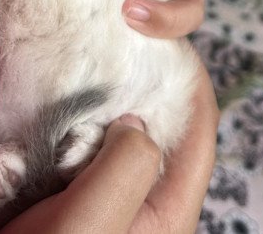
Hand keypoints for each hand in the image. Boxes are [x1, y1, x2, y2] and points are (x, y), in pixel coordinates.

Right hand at [0, 62, 218, 233]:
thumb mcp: (94, 221)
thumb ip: (128, 166)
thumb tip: (133, 121)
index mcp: (167, 212)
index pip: (199, 136)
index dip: (193, 87)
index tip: (174, 45)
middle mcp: (145, 200)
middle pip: (164, 129)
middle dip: (151, 87)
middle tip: (130, 46)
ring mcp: (112, 194)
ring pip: (124, 133)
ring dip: (110, 102)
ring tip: (97, 64)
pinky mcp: (82, 190)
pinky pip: (91, 143)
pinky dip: (80, 119)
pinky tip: (64, 100)